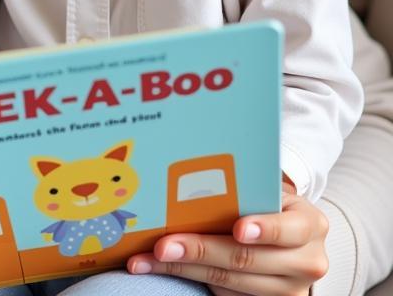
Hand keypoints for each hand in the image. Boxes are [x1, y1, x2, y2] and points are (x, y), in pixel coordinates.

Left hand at [126, 185, 327, 295]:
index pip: (288, 229)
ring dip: (183, 268)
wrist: (292, 238)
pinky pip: (225, 294)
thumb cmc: (270, 205)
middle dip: (200, 250)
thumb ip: (246, 190)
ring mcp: (290, 290)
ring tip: (148, 258)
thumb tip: (192, 173)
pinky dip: (190, 278)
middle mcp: (306, 261)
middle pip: (245, 259)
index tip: (238, 229)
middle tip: (163, 244)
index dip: (264, 229)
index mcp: (309, 225)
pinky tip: (163, 267)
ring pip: (229, 280)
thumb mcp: (269, 193)